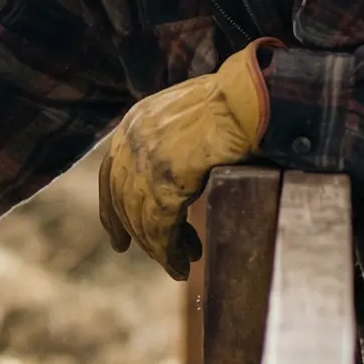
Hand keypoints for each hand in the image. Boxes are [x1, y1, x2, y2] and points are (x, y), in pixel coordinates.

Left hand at [98, 42, 271, 277]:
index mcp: (136, 121)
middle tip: (142, 253)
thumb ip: (177, 140)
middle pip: (122, 198)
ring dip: (159, 248)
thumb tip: (181, 170)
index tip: (117, 233)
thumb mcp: (192, 116)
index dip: (112, 206)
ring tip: (179, 265)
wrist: (252, 96)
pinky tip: (180, 266)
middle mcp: (133, 140)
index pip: (111, 172)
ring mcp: (146, 161)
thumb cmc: (238, 102)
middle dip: (131, 230)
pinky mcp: (166, 182)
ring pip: (141, 218)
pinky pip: (160, 228)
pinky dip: (169, 252)